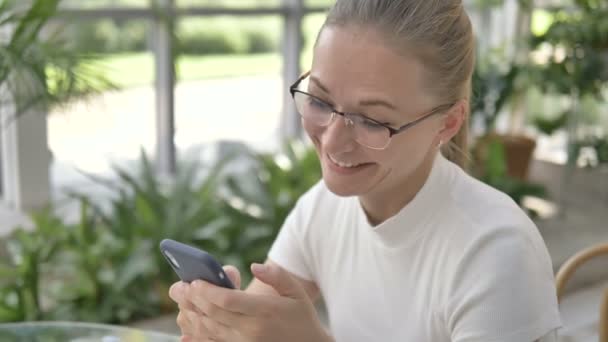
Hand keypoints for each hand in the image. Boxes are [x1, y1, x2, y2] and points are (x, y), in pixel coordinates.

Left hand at [171, 263, 331, 341]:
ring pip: (209, 330)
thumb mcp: (297, 292)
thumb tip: (255, 266)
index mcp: (265, 311)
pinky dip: (197, 336)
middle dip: (193, 299)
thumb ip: (277, 275)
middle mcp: (252, 330)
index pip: (228, 301)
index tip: (195, 281)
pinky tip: (187, 328)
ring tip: (181, 302)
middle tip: (179, 287)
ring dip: (192, 316)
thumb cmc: (300, 315)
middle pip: (213, 314)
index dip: (208, 291)